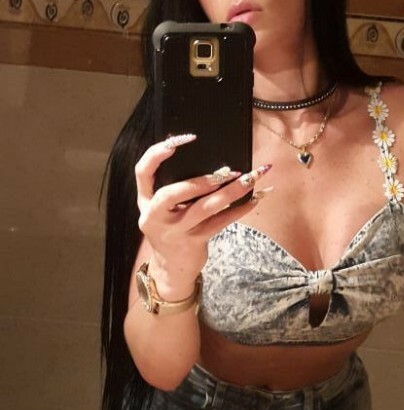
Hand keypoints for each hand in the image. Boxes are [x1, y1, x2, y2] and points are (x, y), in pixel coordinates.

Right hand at [135, 134, 271, 295]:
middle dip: (200, 180)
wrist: (171, 269)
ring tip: (250, 178)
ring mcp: (174, 231)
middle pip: (172, 194)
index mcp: (145, 201)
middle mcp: (154, 216)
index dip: (156, 154)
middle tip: (227, 171)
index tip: (178, 140)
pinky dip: (239, 209)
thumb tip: (204, 154)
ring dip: (230, 192)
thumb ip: (174, 185)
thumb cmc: (171, 228)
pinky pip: (220, 222)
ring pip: (203, 208)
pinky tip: (254, 199)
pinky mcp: (193, 242)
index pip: (142, 172)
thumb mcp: (163, 209)